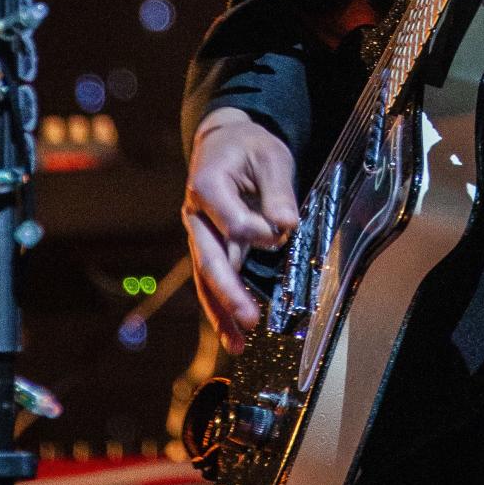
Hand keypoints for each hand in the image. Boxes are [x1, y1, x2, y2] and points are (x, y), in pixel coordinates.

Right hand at [182, 108, 298, 355]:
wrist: (225, 140)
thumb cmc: (248, 146)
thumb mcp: (271, 156)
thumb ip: (277, 191)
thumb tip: (286, 224)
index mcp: (208, 185)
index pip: (232, 222)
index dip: (258, 231)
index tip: (283, 228)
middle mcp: (197, 214)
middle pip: (210, 260)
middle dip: (229, 293)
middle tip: (248, 320)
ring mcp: (201, 233)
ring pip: (208, 277)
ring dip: (221, 311)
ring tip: (236, 344)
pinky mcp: (212, 245)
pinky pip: (213, 278)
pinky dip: (221, 306)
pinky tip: (232, 333)